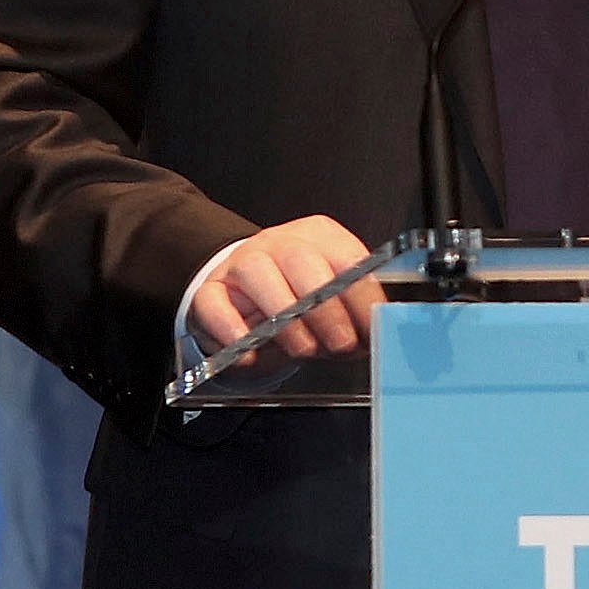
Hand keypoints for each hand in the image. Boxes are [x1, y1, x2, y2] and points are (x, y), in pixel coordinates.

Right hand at [188, 215, 383, 360]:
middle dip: (325, 310)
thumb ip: (354, 311)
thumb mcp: (333, 298)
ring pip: (258, 275)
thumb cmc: (298, 296)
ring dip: (285, 320)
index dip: (361, 298)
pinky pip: (215, 304)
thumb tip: (377, 333)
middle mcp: (279, 242)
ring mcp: (241, 262)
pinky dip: (233, 331)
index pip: (347, 259)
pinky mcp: (211, 289)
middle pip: (302, 262)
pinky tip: (251, 352)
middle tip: (339, 343)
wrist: (245, 289)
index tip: (369, 331)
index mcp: (319, 237)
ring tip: (303, 349)